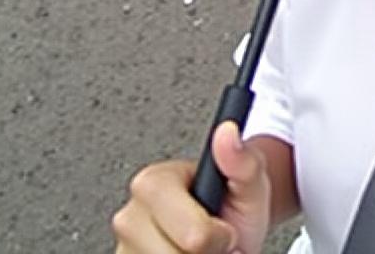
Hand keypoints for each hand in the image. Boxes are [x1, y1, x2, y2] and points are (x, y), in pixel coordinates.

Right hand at [112, 122, 271, 253]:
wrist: (229, 226)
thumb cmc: (233, 202)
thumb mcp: (248, 180)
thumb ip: (242, 159)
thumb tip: (227, 132)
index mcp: (152, 184)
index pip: (195, 236)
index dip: (219, 236)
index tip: (224, 225)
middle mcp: (130, 217)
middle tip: (215, 240)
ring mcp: (126, 248)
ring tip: (205, 250)